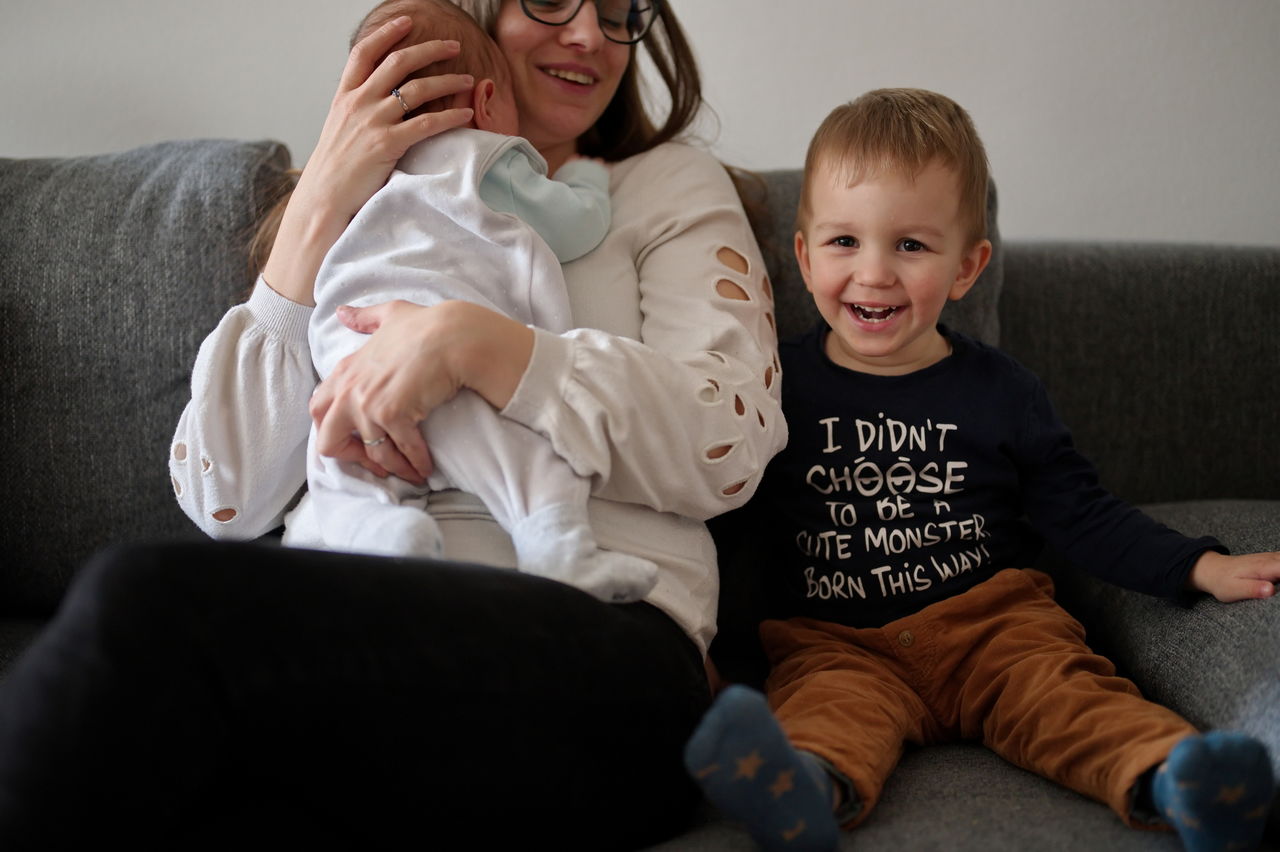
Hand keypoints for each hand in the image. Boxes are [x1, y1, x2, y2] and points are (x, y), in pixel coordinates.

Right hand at [262, 16, 476, 304]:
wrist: (323, 200)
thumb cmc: (334, 172)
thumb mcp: (339, 132)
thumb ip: (357, 113)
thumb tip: (380, 104)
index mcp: (344, 98)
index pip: (364, 53)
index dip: (386, 33)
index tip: (406, 21)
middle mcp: (358, 103)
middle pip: (397, 62)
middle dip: (429, 49)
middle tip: (452, 45)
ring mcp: (372, 122)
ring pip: (417, 88)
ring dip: (447, 80)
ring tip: (467, 78)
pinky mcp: (387, 144)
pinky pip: (427, 123)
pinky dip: (450, 115)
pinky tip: (466, 113)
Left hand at [308, 300, 534, 483]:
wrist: (453, 336)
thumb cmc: (426, 325)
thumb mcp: (389, 315)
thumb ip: (364, 318)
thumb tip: (342, 312)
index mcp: (345, 371)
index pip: (319, 410)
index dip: (334, 431)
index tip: (358, 440)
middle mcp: (349, 390)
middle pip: (328, 440)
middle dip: (352, 458)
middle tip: (379, 463)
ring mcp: (367, 403)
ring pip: (372, 453)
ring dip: (394, 467)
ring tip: (411, 471)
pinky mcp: (391, 414)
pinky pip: (402, 450)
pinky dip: (417, 462)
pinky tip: (427, 467)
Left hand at [1188, 550, 1279, 601]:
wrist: (1213, 569)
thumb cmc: (1222, 582)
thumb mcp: (1233, 590)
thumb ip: (1252, 589)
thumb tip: (1270, 590)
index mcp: (1266, 567)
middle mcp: (1273, 559)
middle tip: (1278, 589)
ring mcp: (1275, 558)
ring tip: (1276, 587)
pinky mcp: (1275, 560)